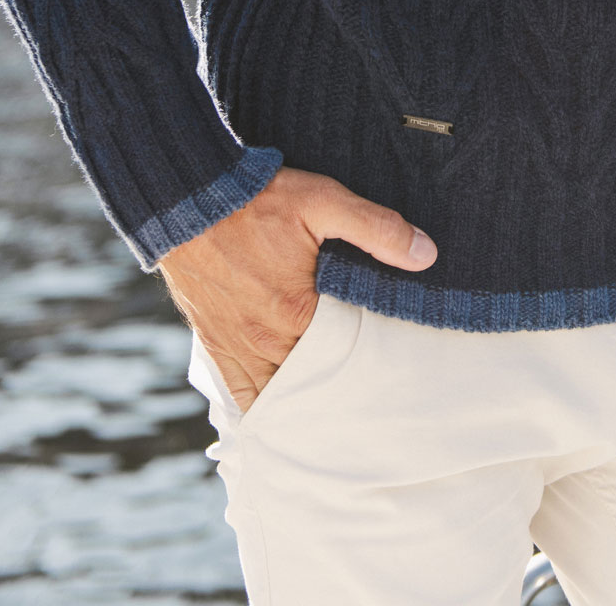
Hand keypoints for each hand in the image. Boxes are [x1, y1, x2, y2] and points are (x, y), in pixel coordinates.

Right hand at [158, 167, 435, 411]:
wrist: (189, 197)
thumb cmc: (258, 198)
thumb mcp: (323, 200)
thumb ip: (376, 228)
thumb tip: (426, 254)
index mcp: (296, 312)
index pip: (344, 359)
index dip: (367, 367)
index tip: (390, 373)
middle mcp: (265, 339)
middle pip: (312, 383)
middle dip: (338, 390)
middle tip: (369, 401)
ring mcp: (238, 346)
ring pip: (278, 394)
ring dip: (303, 402)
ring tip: (333, 415)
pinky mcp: (216, 343)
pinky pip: (240, 393)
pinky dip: (261, 407)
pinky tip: (281, 418)